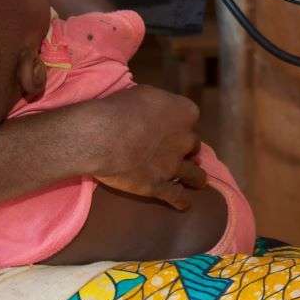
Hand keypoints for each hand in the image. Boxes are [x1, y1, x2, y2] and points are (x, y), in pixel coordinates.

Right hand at [85, 86, 207, 210]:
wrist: (103, 135)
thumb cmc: (119, 108)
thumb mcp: (144, 94)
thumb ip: (156, 105)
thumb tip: (154, 110)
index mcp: (184, 112)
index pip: (189, 118)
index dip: (179, 124)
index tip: (170, 127)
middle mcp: (185, 139)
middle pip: (193, 145)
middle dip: (185, 149)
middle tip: (175, 152)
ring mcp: (174, 165)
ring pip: (194, 174)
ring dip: (195, 177)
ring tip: (196, 181)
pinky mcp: (160, 186)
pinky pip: (177, 197)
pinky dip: (182, 202)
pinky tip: (184, 205)